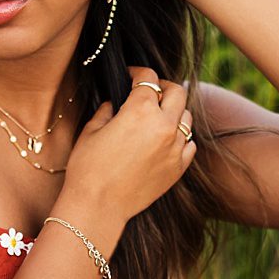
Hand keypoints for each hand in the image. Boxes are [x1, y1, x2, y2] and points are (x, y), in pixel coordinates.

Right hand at [62, 65, 196, 221]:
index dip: (138, 72)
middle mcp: (164, 125)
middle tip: (151, 90)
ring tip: (159, 116)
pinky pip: (189, 144)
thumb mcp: (91, 130)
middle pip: (177, 92)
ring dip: (174, 112)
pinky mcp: (178, 168)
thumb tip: (115, 103)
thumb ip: (107, 110)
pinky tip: (166, 140)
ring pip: (187, 117)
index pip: (148, 78)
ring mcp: (175, 148)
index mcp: (140, 110)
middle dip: (163, 86)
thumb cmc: (88, 167)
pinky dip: (181, 138)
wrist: (98, 206)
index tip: (131, 74)